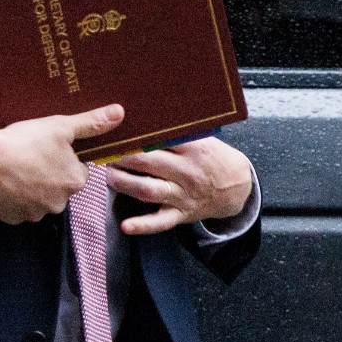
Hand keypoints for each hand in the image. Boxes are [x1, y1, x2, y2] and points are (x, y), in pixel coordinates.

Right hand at [0, 104, 123, 224]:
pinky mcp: (11, 218)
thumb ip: (91, 123)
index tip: (49, 148)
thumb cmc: (26, 142)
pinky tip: (3, 179)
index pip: (78, 171)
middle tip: (30, 155)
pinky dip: (11, 196)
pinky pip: (16, 207)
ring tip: (14, 166)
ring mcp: (34, 214)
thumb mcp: (62, 126)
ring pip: (37, 198)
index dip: (65, 158)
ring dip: (30, 186)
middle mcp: (59, 203)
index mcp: (75, 182)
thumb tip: (119, 113)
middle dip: (48, 174)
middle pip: (59, 187)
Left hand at [108, 137, 252, 235]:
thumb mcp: (202, 138)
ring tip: (108, 176)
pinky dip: (143, 225)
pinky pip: (160, 222)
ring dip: (124, 183)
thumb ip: (177, 131)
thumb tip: (145, 115)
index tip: (115, 133)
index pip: (159, 140)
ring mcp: (183, 195)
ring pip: (148, 190)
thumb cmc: (212, 157)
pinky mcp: (181, 215)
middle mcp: (187, 172)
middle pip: (148, 163)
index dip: (134, 137)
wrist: (236, 187)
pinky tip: (126, 226)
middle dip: (122, 158)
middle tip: (104, 153)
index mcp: (192, 149)